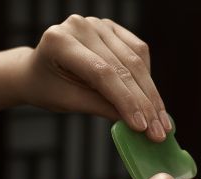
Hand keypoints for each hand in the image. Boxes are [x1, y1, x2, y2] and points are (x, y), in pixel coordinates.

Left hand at [16, 15, 170, 141]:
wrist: (38, 70)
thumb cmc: (48, 88)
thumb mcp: (68, 102)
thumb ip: (101, 108)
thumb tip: (137, 124)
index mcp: (60, 41)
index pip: (102, 73)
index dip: (126, 101)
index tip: (142, 127)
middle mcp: (80, 26)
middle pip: (123, 67)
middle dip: (144, 104)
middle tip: (159, 132)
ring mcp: (98, 24)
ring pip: (135, 61)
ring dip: (152, 94)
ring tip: (162, 122)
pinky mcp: (112, 28)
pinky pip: (138, 52)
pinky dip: (148, 77)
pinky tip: (153, 100)